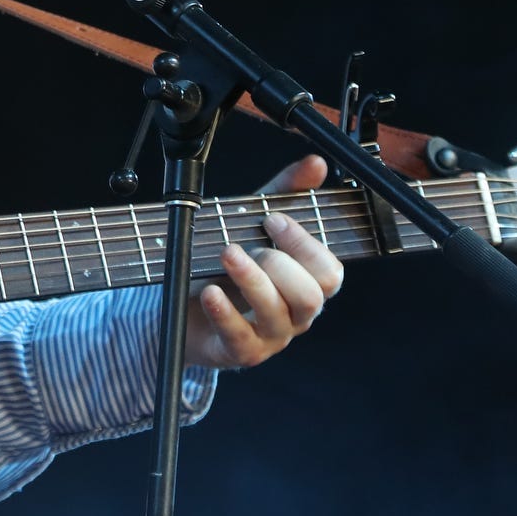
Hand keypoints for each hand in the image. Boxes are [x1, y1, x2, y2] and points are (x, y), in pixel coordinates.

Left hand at [183, 155, 343, 368]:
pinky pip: (239, 336)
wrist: (186, 310)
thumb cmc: (229, 267)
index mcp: (306, 285)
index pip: (330, 272)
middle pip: (311, 296)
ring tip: (226, 254)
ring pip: (277, 313)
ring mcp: (269, 336)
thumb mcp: (254, 225)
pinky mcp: (239, 351)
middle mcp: (295, 314)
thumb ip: (285, 193)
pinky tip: (210, 291)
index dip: (305, 245)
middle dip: (280, 263)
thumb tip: (316, 164)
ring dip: (251, 279)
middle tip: (245, 242)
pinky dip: (224, 311)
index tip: (273, 219)